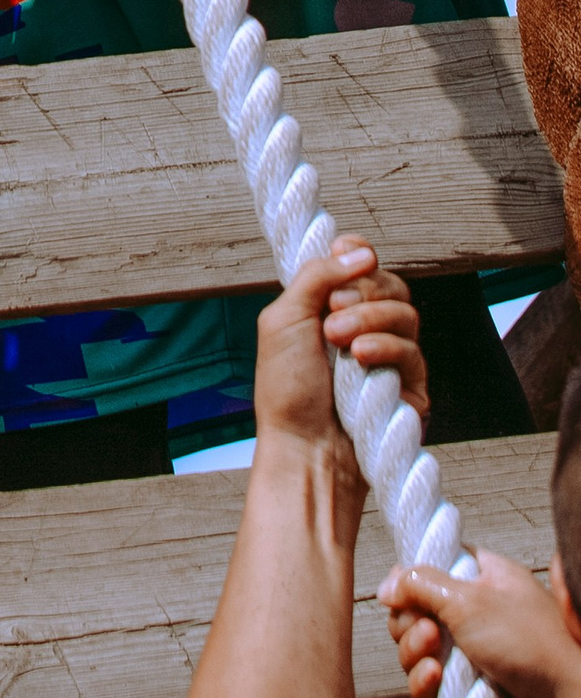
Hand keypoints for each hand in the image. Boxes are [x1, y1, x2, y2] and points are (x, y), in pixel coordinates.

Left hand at [251, 241, 426, 471]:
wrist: (304, 446)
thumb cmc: (287, 388)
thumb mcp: (284, 319)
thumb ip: (316, 277)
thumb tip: (359, 251)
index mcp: (331, 307)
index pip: (362, 266)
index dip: (359, 254)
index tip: (347, 251)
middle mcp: (364, 327)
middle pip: (389, 283)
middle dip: (362, 290)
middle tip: (332, 312)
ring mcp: (390, 357)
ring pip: (406, 313)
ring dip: (370, 318)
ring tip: (338, 339)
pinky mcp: (410, 387)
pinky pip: (414, 351)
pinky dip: (387, 346)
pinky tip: (362, 356)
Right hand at [380, 550, 580, 697]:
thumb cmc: (531, 643)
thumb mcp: (470, 599)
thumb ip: (420, 584)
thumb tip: (386, 587)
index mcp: (481, 578)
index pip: (431, 567)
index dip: (411, 579)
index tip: (401, 591)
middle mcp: (474, 612)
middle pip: (414, 610)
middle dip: (409, 623)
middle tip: (428, 631)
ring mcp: (469, 652)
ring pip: (416, 648)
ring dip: (414, 652)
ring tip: (435, 657)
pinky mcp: (466, 688)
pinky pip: (427, 682)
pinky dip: (424, 681)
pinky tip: (436, 679)